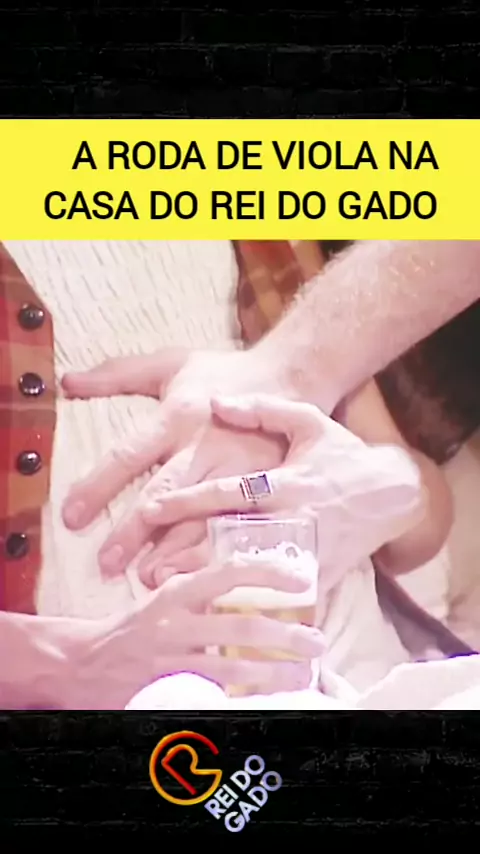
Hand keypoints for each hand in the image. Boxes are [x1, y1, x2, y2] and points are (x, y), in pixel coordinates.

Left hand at [61, 348, 288, 579]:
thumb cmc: (227, 372)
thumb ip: (117, 373)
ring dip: (177, 549)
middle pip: (166, 492)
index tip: (71, 516)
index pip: (130, 454)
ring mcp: (239, 469)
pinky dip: (222, 551)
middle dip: (135, 529)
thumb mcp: (173, 362)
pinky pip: (242, 523)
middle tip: (106, 564)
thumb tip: (66, 382)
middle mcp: (206, 446)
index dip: (99, 485)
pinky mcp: (266, 485)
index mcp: (178, 416)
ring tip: (150, 579)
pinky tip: (205, 575)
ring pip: (204, 514)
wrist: (295, 375)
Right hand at [68, 550, 323, 708]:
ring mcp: (171, 660)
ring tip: (304, 676)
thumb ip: (205, 591)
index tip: (302, 579)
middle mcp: (175, 623)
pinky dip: (244, 701)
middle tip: (317, 641)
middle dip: (287, 635)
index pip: (228, 572)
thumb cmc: (137, 627)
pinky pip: (213, 698)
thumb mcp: (167, 598)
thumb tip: (263, 583)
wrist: (86, 662)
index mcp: (176, 591)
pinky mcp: (167, 692)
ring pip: (234, 669)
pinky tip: (267, 702)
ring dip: (275, 674)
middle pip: (241, 626)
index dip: (268, 573)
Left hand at [140, 395, 423, 592]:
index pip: (231, 492)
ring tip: (170, 590)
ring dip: (210, 581)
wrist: (393, 493)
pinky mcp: (318, 574)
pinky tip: (214, 611)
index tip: (149, 510)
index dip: (190, 500)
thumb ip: (263, 410)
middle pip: (233, 539)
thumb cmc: (343, 453)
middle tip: (146, 565)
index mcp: (288, 481)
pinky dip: (247, 602)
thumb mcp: (309, 421)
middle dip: (188, 552)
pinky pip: (279, 593)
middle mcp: (295, 518)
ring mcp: (307, 550)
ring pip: (251, 571)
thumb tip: (217, 401)